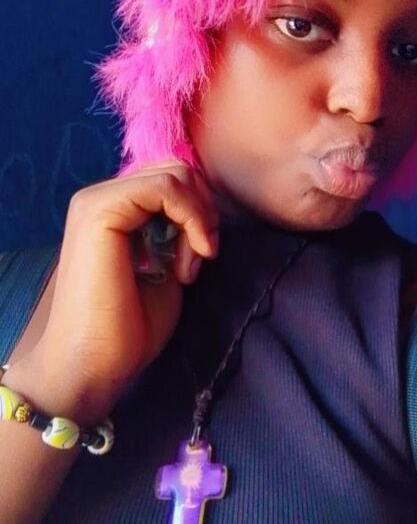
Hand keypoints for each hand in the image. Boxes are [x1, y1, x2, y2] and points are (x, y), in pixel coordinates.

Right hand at [20, 160, 218, 420]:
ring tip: (189, 266)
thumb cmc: (129, 326)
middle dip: (203, 209)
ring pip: (175, 173)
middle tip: (201, 256)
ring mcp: (96, 199)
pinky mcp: (99, 210)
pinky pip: (165, 187)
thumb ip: (178, 228)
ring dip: (198, 218)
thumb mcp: (167, 263)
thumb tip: (204, 204)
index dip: (200, 209)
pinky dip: (192, 218)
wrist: (93, 367)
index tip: (202, 254)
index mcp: (116, 208)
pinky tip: (189, 259)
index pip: (174, 177)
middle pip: (177, 168)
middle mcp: (102, 195)